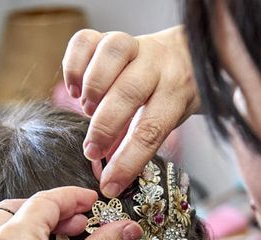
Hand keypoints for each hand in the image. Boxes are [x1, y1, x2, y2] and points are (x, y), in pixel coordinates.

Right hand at [62, 26, 200, 196]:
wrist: (187, 54)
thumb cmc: (174, 94)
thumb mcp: (170, 119)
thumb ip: (142, 142)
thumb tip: (111, 178)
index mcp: (176, 92)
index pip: (151, 130)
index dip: (127, 162)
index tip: (109, 185)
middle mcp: (157, 65)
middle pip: (129, 93)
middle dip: (104, 127)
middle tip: (92, 151)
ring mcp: (134, 45)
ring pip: (111, 54)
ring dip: (92, 88)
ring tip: (86, 110)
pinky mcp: (110, 34)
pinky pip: (86, 40)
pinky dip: (73, 65)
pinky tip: (76, 88)